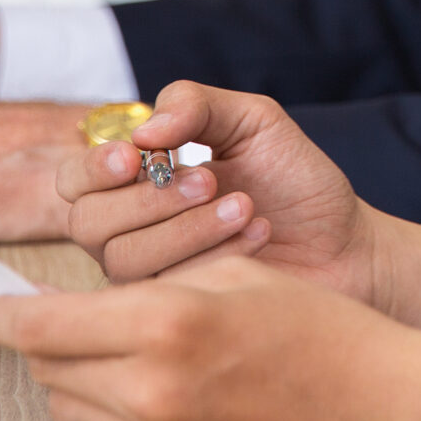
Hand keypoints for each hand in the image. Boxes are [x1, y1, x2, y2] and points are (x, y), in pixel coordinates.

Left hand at [0, 257, 420, 420]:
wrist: (375, 403)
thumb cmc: (319, 331)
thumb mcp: (233, 275)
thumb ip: (150, 287)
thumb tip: (84, 301)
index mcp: (164, 326)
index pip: (35, 326)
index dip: (7, 311)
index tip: (3, 303)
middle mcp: (148, 392)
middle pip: (43, 370)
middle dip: (45, 340)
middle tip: (68, 317)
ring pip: (66, 411)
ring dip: (73, 378)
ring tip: (116, 351)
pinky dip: (105, 414)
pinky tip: (141, 388)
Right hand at [55, 82, 420, 326]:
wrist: (345, 242)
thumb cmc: (296, 182)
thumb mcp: (254, 122)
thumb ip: (197, 106)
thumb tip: (146, 129)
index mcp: (138, 183)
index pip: (75, 180)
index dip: (94, 169)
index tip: (138, 156)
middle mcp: (132, 232)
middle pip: (88, 224)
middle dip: (149, 198)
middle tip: (209, 181)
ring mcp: (152, 278)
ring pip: (123, 259)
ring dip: (186, 226)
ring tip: (245, 206)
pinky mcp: (178, 314)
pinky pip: (164, 290)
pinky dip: (214, 253)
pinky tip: (257, 235)